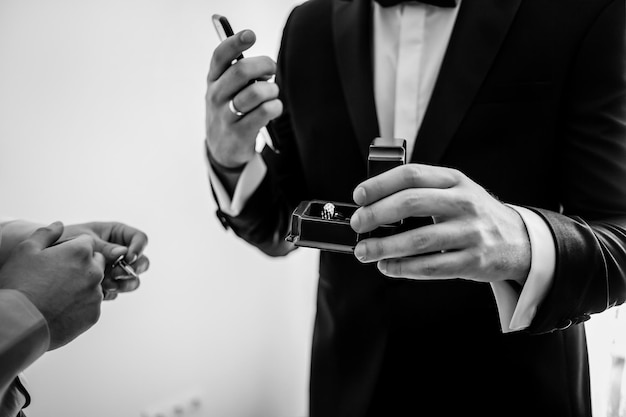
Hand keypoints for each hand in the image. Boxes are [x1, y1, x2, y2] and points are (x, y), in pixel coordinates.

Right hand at [0, 222, 105, 349]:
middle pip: (96, 261)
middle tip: (58, 277)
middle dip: (82, 265)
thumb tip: (59, 224)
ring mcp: (96, 294)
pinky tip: (62, 309)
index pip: (87, 243)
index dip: (71, 249)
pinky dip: (81, 306)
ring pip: (95, 284)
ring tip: (57, 295)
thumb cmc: (20, 284)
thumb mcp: (26, 250)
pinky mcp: (95, 314)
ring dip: (82, 286)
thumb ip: (46, 233)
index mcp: (80, 252)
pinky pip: (92, 305)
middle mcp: (94, 271)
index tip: (57, 260)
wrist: (18, 322)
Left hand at [61, 222, 149, 299]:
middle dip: (133, 269)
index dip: (138, 248)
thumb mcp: (82, 239)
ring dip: (124, 284)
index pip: (140, 239)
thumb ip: (103, 247)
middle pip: (142, 262)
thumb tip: (123, 253)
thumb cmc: (62, 240)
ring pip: (133, 280)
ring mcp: (114, 269)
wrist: (43, 258)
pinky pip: (117, 292)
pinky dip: (110, 293)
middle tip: (116, 273)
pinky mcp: (106, 284)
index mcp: (117, 234)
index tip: (128, 257)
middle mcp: (120, 253)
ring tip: (106, 284)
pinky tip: (97, 291)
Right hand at [205, 29, 282, 166]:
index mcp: (213, 80)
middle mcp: (216, 96)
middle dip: (264, 65)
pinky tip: (274, 108)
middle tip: (272, 70)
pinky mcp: (239, 133)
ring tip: (272, 94)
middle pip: (241, 71)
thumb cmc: (231, 112)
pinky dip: (275, 107)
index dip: (235, 42)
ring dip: (271, 90)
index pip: (220, 57)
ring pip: (256, 92)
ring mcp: (226, 116)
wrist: (223, 151)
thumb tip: (265, 65)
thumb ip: (239, 74)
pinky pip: (264, 112)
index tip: (251, 35)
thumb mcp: (227, 91)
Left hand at [350, 164, 530, 282]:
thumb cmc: (476, 215)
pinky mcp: (473, 261)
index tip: (359, 196)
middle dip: (376, 214)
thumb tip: (374, 205)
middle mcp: (464, 203)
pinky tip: (387, 267)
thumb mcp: (457, 192)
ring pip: (418, 239)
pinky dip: (403, 268)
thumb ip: (424, 192)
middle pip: (411, 203)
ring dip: (384, 247)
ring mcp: (471, 233)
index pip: (411, 174)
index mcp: (455, 180)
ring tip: (364, 251)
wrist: (521, 241)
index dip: (380, 184)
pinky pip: (431, 267)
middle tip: (358, 224)